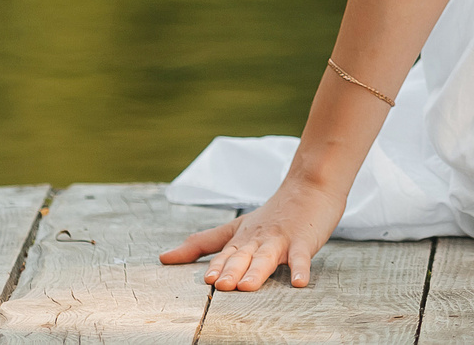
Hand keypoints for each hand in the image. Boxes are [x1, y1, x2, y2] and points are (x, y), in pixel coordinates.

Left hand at [159, 178, 345, 290]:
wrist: (310, 186)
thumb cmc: (272, 213)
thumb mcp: (235, 226)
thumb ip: (202, 243)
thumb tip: (163, 258)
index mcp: (242, 238)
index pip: (225, 255)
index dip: (217, 267)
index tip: (207, 281)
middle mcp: (258, 240)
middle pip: (243, 256)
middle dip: (232, 271)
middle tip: (222, 286)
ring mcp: (281, 240)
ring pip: (267, 257)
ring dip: (257, 271)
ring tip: (248, 286)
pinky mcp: (303, 241)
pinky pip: (302, 257)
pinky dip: (300, 269)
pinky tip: (298, 282)